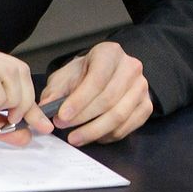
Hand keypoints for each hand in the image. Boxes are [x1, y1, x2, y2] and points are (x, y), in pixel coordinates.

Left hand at [37, 42, 152, 145]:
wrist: (106, 75)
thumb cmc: (84, 74)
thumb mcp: (66, 76)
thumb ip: (55, 91)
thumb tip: (45, 108)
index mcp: (110, 53)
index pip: (96, 80)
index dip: (79, 101)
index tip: (61, 117)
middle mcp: (131, 67)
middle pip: (108, 99)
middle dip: (83, 118)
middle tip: (63, 128)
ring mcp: (142, 87)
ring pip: (119, 115)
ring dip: (94, 131)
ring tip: (75, 138)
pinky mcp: (146, 105)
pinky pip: (128, 126)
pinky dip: (109, 136)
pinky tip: (93, 137)